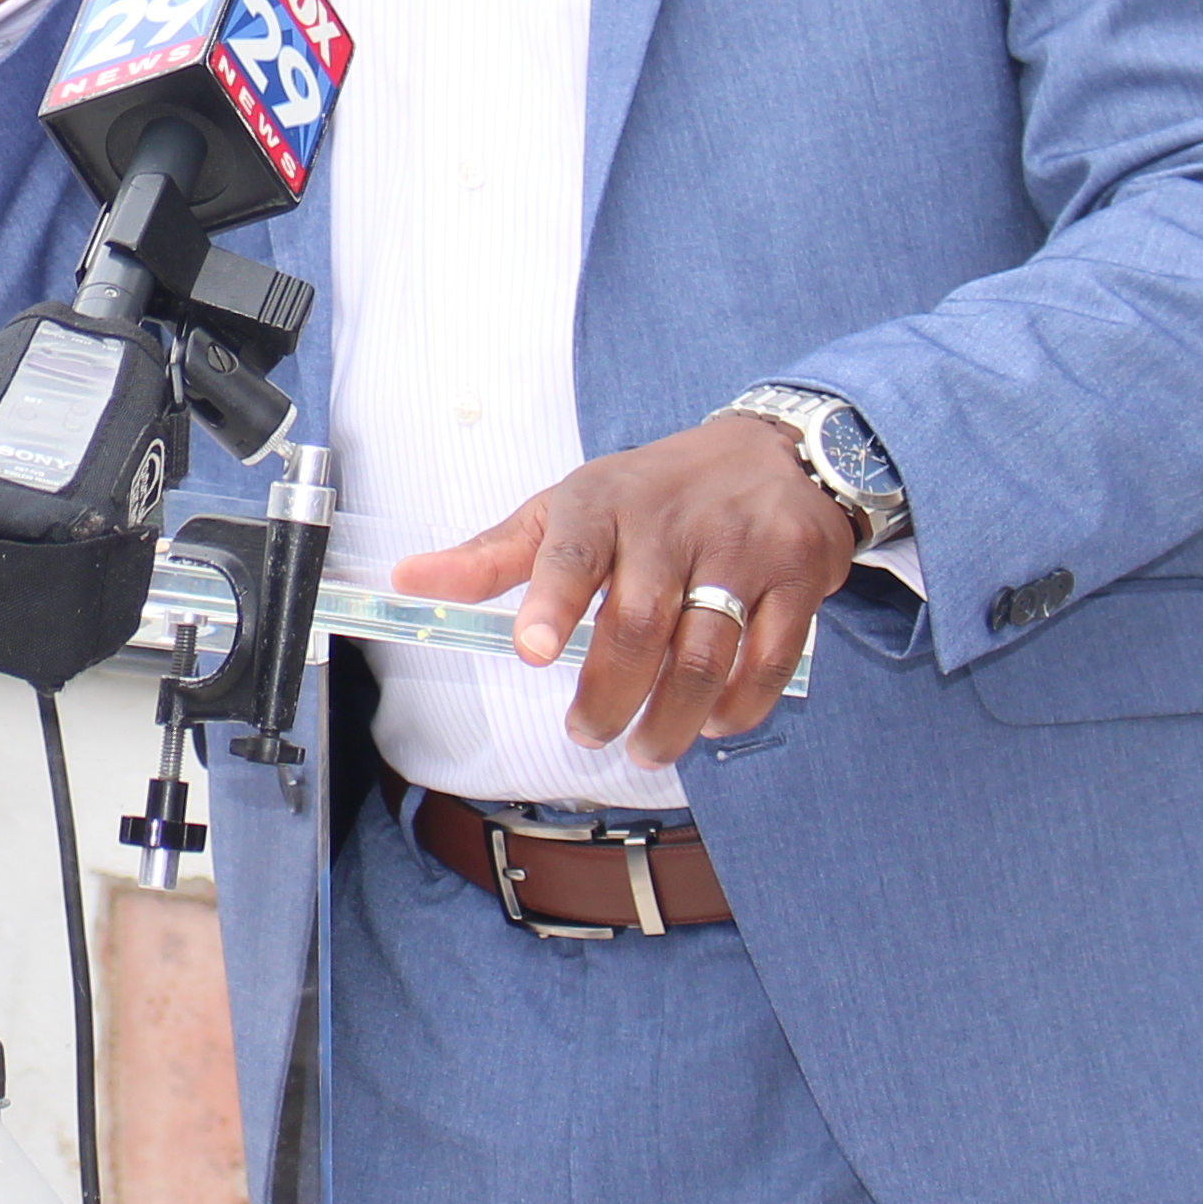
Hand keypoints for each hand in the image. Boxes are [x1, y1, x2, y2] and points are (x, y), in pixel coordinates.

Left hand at [386, 418, 854, 768]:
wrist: (774, 453)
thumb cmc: (649, 494)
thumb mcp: (565, 509)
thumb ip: (492, 557)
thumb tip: (405, 582)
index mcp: (605, 501)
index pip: (573, 550)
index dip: (553, 601)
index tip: (533, 652)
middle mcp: (674, 521)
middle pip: (640, 622)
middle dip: (609, 695)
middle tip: (587, 734)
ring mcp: (742, 548)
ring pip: (705, 652)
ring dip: (672, 718)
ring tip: (646, 749)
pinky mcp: (797, 576)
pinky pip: (768, 658)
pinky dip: (738, 705)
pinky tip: (712, 724)